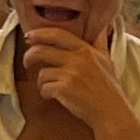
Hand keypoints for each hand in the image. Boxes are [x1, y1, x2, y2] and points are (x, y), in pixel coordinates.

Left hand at [13, 25, 133, 138]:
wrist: (112, 112)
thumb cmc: (109, 89)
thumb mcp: (107, 61)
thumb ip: (100, 43)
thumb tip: (103, 27)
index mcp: (86, 51)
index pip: (58, 34)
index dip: (40, 33)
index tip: (29, 36)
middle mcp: (78, 60)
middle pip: (41, 50)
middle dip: (29, 56)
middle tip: (27, 62)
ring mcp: (71, 74)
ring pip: (42, 73)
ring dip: (41, 82)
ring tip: (49, 87)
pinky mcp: (65, 89)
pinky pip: (44, 88)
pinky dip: (45, 93)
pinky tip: (52, 96)